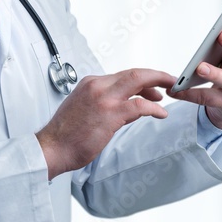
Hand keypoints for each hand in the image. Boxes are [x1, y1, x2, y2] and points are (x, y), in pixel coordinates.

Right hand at [36, 68, 174, 179]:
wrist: (51, 149)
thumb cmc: (66, 135)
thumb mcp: (85, 110)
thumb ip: (107, 104)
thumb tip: (130, 106)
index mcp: (90, 83)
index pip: (123, 75)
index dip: (143, 80)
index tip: (153, 86)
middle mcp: (97, 86)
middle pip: (134, 73)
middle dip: (156, 75)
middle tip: (170, 81)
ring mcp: (104, 98)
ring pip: (139, 81)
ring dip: (158, 85)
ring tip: (170, 92)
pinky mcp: (110, 113)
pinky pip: (139, 105)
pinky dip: (154, 107)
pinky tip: (160, 113)